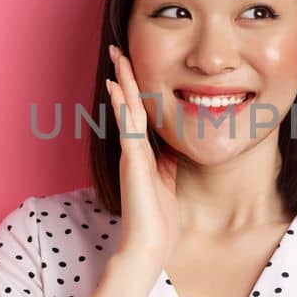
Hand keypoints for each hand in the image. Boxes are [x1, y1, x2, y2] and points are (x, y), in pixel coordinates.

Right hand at [104, 44, 181, 262]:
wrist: (150, 247)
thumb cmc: (160, 222)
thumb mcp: (171, 182)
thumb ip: (171, 162)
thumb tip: (180, 143)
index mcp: (146, 155)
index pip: (142, 115)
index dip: (139, 90)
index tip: (135, 67)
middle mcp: (135, 151)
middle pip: (130, 106)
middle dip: (126, 77)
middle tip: (119, 49)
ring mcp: (132, 155)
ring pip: (127, 110)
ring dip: (122, 81)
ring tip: (117, 56)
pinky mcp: (132, 161)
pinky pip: (127, 127)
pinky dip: (123, 105)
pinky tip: (116, 86)